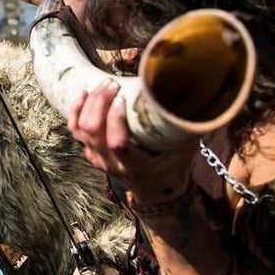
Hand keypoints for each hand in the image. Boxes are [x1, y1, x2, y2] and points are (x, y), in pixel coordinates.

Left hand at [66, 80, 192, 201]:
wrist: (156, 191)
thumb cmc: (174, 166)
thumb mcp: (185, 149)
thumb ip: (187, 126)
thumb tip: (199, 95)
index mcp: (136, 167)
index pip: (117, 144)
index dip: (115, 120)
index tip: (123, 98)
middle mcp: (112, 164)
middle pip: (93, 132)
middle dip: (100, 103)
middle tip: (113, 84)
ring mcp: (98, 159)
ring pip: (82, 130)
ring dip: (90, 103)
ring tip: (105, 85)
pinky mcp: (91, 152)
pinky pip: (75, 131)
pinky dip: (76, 111)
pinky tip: (84, 94)